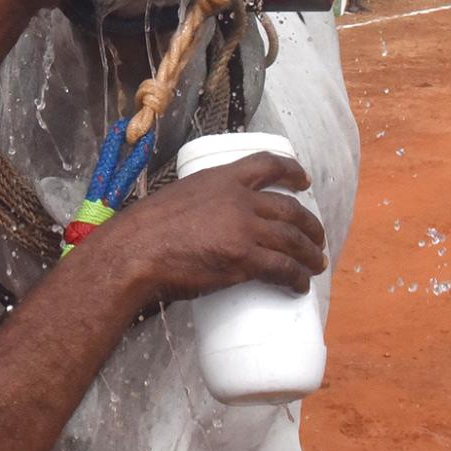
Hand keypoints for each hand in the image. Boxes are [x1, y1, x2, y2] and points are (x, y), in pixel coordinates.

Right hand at [100, 153, 326, 302]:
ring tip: (314, 265)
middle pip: (290, 209)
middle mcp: (238, 199)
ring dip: (309, 255)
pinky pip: (283, 269)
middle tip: (316, 238)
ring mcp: (244, 229)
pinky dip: (296, 278)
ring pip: (293, 240)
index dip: (291, 171)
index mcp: (220, 178)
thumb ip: (201, 203)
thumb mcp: (177, 197)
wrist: (134, 253)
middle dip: (310, 225)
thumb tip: (211, 222)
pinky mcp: (244, 259)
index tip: (304, 182)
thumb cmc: (144, 230)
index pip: (267, 164)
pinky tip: (299, 285)